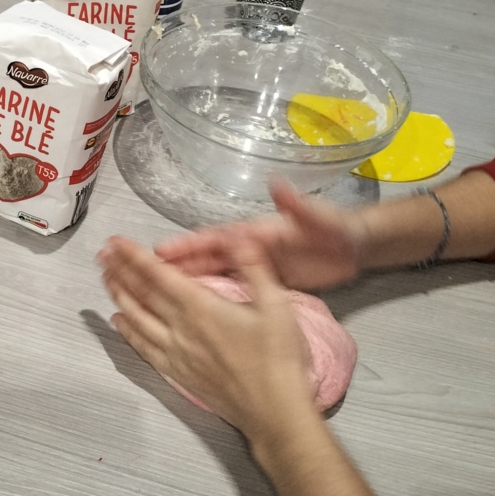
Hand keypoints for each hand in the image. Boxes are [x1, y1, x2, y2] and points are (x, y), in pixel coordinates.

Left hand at [99, 236, 317, 445]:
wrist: (272, 410)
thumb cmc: (278, 358)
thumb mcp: (276, 305)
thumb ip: (255, 268)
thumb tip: (240, 237)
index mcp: (201, 307)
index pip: (158, 275)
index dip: (134, 256)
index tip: (115, 242)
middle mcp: (181, 329)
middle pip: (142, 295)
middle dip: (120, 271)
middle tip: (103, 255)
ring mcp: (177, 353)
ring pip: (137, 320)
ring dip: (119, 297)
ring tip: (106, 280)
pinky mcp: (178, 374)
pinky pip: (145, 349)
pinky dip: (128, 333)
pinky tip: (119, 323)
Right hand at [156, 181, 365, 291]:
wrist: (353, 247)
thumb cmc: (333, 228)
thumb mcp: (317, 217)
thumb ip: (296, 205)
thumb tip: (276, 185)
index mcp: (255, 232)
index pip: (216, 238)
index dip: (190, 244)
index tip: (162, 251)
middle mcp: (247, 247)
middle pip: (205, 257)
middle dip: (174, 264)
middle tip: (141, 272)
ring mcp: (252, 265)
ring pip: (211, 274)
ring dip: (184, 281)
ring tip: (154, 293)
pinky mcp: (261, 283)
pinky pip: (228, 290)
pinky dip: (208, 297)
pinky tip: (191, 310)